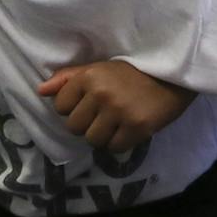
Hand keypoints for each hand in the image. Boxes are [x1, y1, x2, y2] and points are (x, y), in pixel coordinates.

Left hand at [35, 59, 192, 152]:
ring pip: (93, 140)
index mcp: (90, 76)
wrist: (175, 74)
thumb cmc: (134, 71)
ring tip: (117, 122)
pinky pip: (113, 148)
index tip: (91, 101)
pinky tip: (129, 128)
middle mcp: (101, 93)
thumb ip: (70, 78)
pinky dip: (120, 142)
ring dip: (103, 135)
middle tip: (105, 113)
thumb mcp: (101, 68)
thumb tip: (41, 91)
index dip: (75, 107)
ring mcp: (119, 111)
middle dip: (87, 123)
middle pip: (74, 127)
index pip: (61, 106)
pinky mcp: (136, 127)